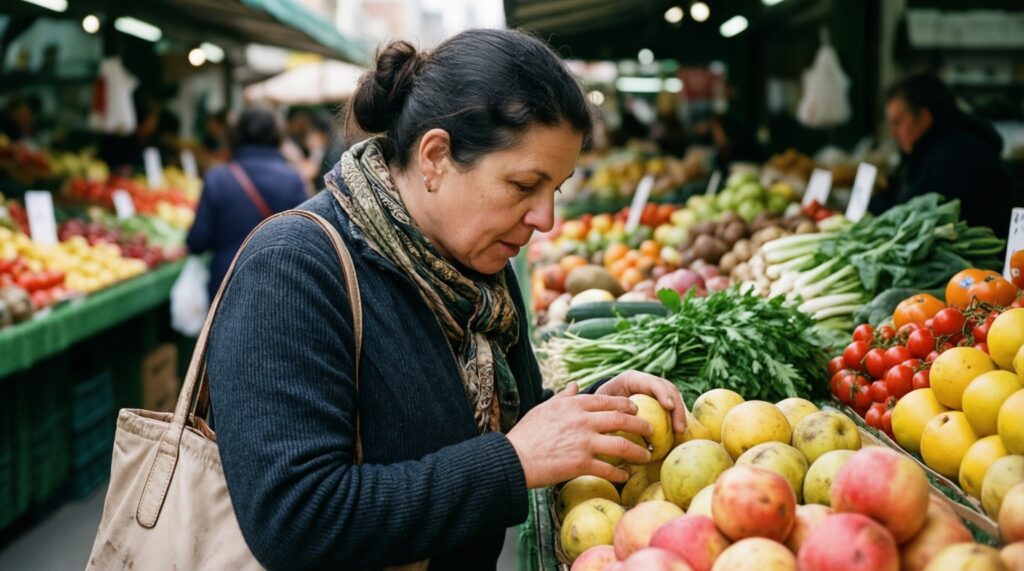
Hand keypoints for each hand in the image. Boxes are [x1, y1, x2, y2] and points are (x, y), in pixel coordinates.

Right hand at [506, 383, 652, 487]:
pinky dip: (620, 473)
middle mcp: (583, 421)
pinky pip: (608, 469)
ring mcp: (584, 442)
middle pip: (621, 420)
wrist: (515, 457)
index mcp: (574, 405)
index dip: (626, 405)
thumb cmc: (527, 433)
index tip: (635, 409)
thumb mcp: (544, 408)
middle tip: (651, 430)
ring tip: (647, 455)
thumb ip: (563, 396)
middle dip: (641, 425)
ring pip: (622, 445)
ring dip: (638, 451)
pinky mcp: (582, 464)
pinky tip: (625, 476)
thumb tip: (575, 385)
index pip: (607, 401)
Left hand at [595, 370, 687, 433]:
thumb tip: (611, 427)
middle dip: (676, 407)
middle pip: (667, 389)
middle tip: (679, 427)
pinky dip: (676, 419)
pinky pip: (671, 408)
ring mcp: (655, 391)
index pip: (650, 382)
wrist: (600, 401)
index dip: (661, 392)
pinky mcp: (659, 402)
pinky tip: (677, 434)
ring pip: (673, 398)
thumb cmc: (598, 403)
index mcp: (631, 379)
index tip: (668, 406)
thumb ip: (605, 409)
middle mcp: (646, 382)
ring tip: (680, 432)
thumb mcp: (600, 403)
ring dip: (679, 414)